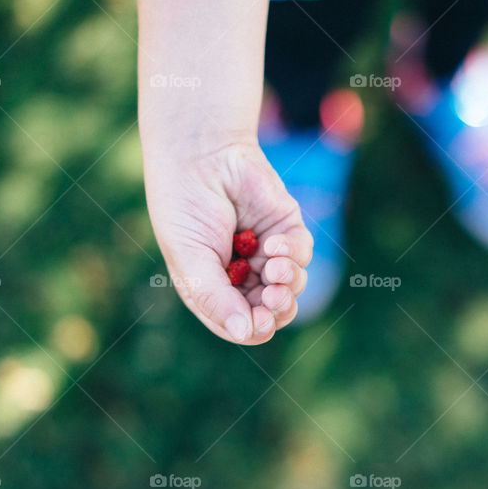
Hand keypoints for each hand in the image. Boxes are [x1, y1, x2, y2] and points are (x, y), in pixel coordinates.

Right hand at [143, 140, 312, 344]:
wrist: (201, 156)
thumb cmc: (184, 208)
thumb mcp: (190, 259)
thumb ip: (215, 297)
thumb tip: (243, 331)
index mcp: (215, 290)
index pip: (243, 325)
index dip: (256, 329)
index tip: (260, 322)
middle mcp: (243, 276)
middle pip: (274, 311)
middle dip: (278, 309)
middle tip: (272, 296)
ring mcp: (267, 253)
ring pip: (294, 286)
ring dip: (289, 283)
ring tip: (273, 266)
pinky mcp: (286, 229)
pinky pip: (303, 254)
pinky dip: (293, 254)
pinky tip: (274, 243)